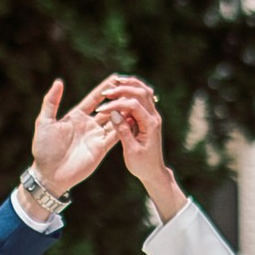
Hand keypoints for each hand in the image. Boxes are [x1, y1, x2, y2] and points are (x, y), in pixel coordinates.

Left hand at [31, 75, 139, 196]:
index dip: (104, 88)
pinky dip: (124, 127)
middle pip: (107, 107)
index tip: (115, 77)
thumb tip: (58, 82)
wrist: (48, 174)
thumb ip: (51, 102)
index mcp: (76, 116)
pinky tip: (133, 118)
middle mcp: (89, 125)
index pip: (93, 99)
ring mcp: (96, 137)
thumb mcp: (44, 122)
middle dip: (119, 97)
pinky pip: (115, 136)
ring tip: (136, 100)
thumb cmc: (44, 149)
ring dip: (124, 111)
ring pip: (114, 120)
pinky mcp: (101, 149)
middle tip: (131, 86)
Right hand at [109, 82, 181, 218]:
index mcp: (150, 125)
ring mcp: (153, 115)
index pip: (133, 105)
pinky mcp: (148, 116)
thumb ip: (123, 131)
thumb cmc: (142, 165)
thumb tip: (114, 113)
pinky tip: (120, 90)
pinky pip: (143, 97)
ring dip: (129, 85)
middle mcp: (154, 117)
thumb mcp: (131, 150)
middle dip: (122, 89)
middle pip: (141, 92)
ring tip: (113, 82)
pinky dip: (132, 90)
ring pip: (144, 91)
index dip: (116, 104)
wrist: (153, 171)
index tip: (101, 109)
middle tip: (105, 92)